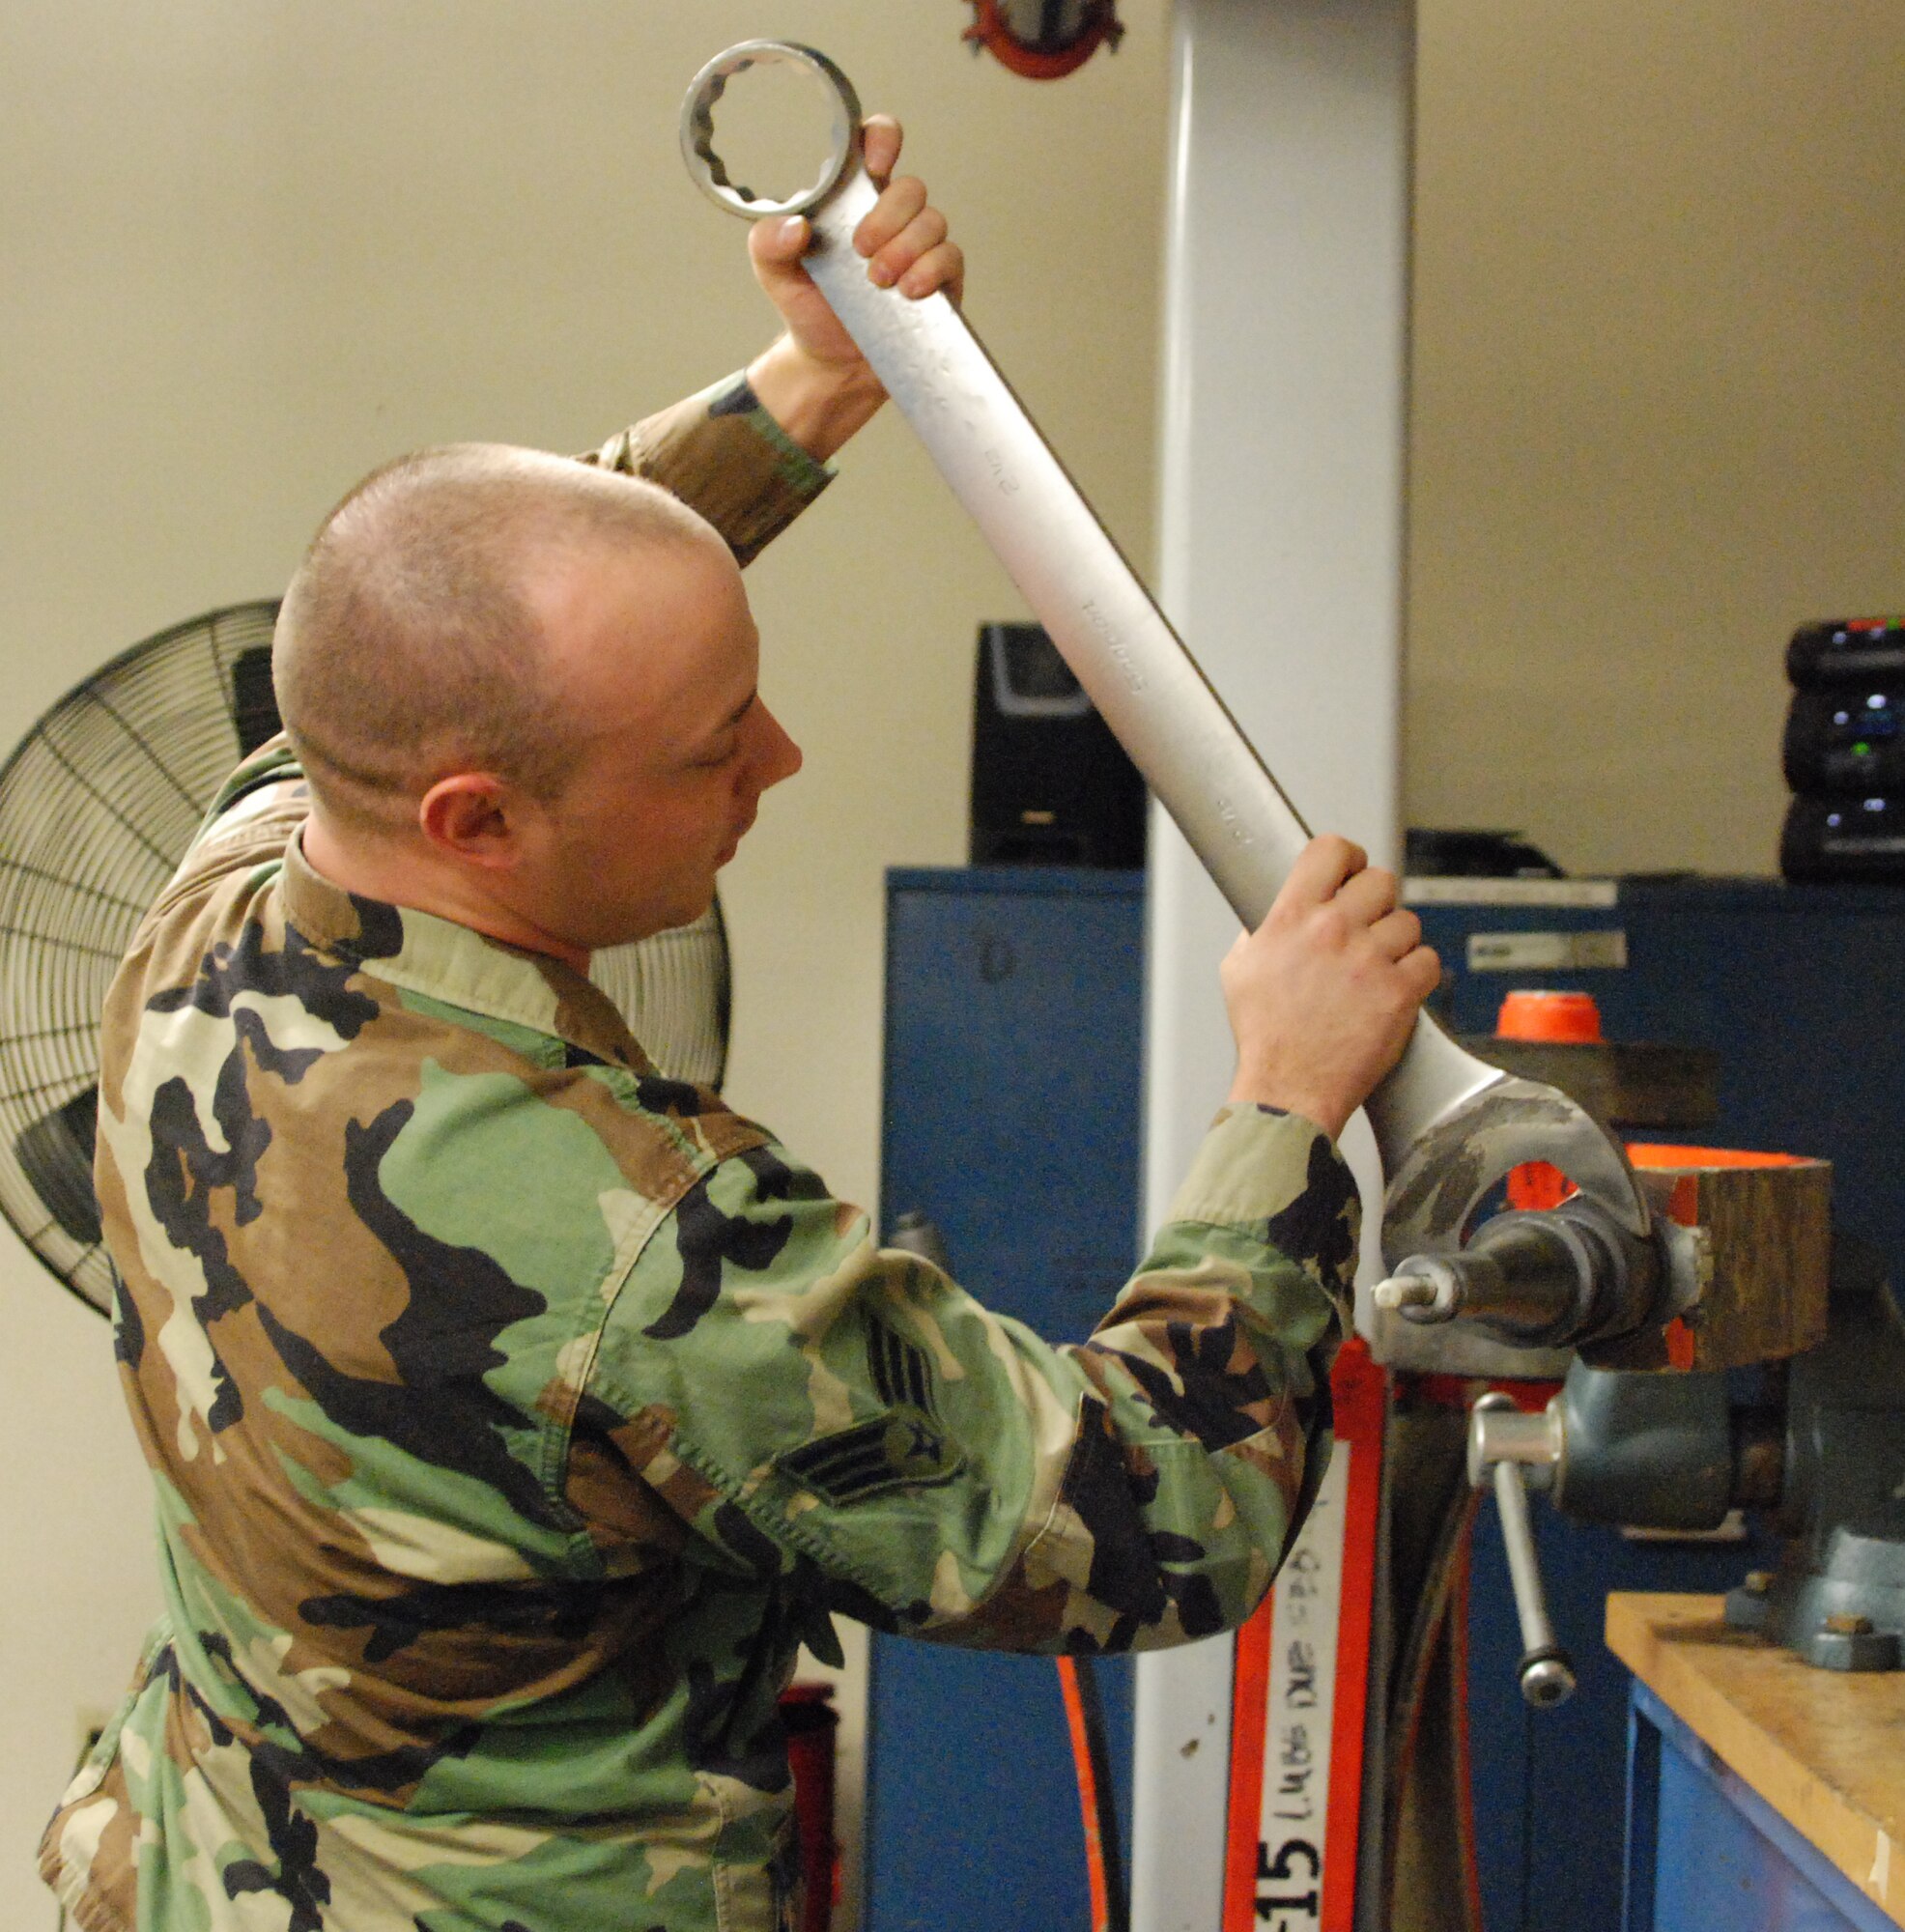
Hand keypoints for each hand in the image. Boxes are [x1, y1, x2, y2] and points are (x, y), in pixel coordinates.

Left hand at [744, 116, 964, 457]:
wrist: (831, 366)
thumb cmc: (809, 309)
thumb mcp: (773, 272)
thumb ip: (769, 242)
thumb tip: (796, 225)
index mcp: (854, 199)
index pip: (878, 145)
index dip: (883, 140)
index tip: (874, 164)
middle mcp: (892, 217)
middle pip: (910, 188)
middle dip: (888, 217)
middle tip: (861, 251)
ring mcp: (920, 247)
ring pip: (932, 221)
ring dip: (906, 248)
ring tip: (878, 281)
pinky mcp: (941, 280)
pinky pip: (950, 258)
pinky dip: (930, 270)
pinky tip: (908, 291)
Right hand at [1220, 835, 1440, 1139]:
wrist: (1288, 1090)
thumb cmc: (1264, 1038)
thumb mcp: (1238, 971)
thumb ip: (1258, 933)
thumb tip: (1272, 919)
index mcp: (1291, 917)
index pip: (1331, 850)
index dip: (1348, 856)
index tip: (1351, 871)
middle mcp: (1332, 931)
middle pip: (1380, 880)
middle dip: (1377, 902)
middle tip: (1368, 926)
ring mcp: (1370, 961)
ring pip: (1408, 922)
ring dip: (1397, 942)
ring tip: (1378, 968)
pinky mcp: (1399, 993)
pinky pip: (1428, 961)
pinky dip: (1417, 974)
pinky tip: (1396, 988)